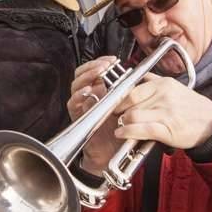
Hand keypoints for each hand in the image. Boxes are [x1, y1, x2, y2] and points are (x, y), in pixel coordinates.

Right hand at [68, 57, 118, 172]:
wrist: (112, 152)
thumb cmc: (119, 129)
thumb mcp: (127, 106)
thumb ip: (128, 92)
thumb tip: (139, 77)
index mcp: (100, 90)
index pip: (95, 70)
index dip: (101, 62)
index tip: (112, 59)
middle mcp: (88, 96)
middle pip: (82, 74)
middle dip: (92, 67)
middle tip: (104, 66)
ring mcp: (81, 105)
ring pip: (75, 86)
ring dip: (86, 78)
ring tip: (97, 75)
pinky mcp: (77, 117)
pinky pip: (73, 104)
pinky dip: (79, 97)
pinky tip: (88, 93)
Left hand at [111, 75, 211, 150]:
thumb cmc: (193, 108)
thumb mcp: (175, 87)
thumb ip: (154, 81)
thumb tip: (135, 76)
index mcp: (164, 84)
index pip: (132, 89)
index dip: (120, 99)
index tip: (115, 104)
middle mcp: (164, 95)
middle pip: (130, 102)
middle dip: (119, 111)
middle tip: (116, 116)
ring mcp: (166, 112)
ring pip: (133, 115)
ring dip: (123, 123)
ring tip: (120, 126)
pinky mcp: (168, 129)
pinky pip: (142, 129)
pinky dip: (128, 132)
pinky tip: (122, 134)